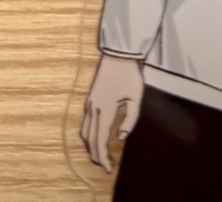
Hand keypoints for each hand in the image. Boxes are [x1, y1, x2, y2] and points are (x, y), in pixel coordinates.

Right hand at [81, 53, 144, 170]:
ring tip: (100, 155)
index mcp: (104, 110)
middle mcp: (93, 108)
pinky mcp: (90, 98)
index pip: (100, 141)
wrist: (118, 53)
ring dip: (91, 146)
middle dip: (96, 155)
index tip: (108, 169)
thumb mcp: (136, 98)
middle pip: (90, 139)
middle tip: (105, 166)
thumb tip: (121, 138)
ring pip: (85, 132)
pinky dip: (88, 135)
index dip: (103, 158)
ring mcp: (89, 103)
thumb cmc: (130, 74)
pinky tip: (95, 137)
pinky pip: (85, 122)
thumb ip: (130, 120)